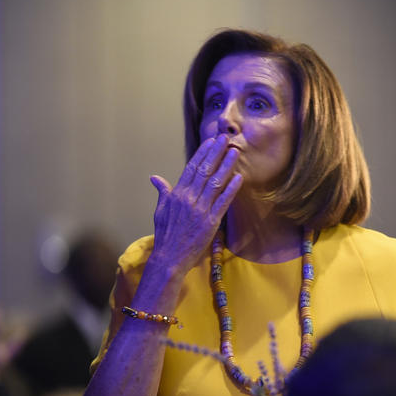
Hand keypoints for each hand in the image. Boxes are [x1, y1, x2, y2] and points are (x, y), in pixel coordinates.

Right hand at [148, 134, 242, 274]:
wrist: (169, 258)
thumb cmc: (165, 235)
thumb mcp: (160, 211)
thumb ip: (163, 192)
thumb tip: (155, 178)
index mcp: (177, 194)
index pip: (191, 168)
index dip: (202, 153)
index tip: (211, 141)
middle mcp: (188, 199)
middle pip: (204, 170)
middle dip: (216, 152)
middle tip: (226, 138)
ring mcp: (200, 210)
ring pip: (215, 183)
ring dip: (226, 166)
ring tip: (235, 152)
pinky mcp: (210, 222)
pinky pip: (223, 202)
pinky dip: (231, 189)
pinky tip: (239, 178)